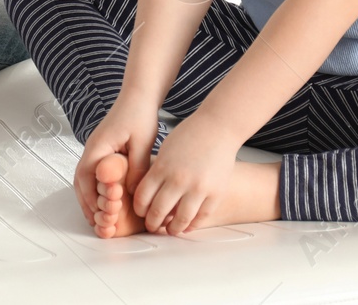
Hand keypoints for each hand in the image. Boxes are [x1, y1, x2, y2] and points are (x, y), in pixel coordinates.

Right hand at [73, 92, 158, 222]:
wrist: (138, 96)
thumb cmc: (139, 115)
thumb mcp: (142, 143)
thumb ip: (137, 168)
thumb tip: (131, 192)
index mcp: (99, 146)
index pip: (86, 177)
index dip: (91, 198)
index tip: (99, 215)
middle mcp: (92, 148)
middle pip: (80, 180)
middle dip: (86, 202)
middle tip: (95, 222)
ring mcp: (95, 148)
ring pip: (83, 177)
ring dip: (88, 197)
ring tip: (97, 215)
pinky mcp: (101, 149)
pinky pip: (91, 172)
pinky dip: (93, 187)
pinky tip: (103, 197)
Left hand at [133, 112, 241, 234]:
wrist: (218, 127)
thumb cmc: (190, 135)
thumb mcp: (165, 150)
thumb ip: (157, 172)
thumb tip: (148, 196)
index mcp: (162, 168)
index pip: (142, 197)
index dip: (140, 209)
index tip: (141, 212)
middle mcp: (178, 180)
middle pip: (158, 212)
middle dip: (152, 223)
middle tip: (152, 225)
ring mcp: (198, 188)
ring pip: (180, 220)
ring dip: (173, 229)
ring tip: (171, 230)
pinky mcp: (215, 193)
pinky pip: (202, 216)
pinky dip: (193, 224)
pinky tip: (188, 226)